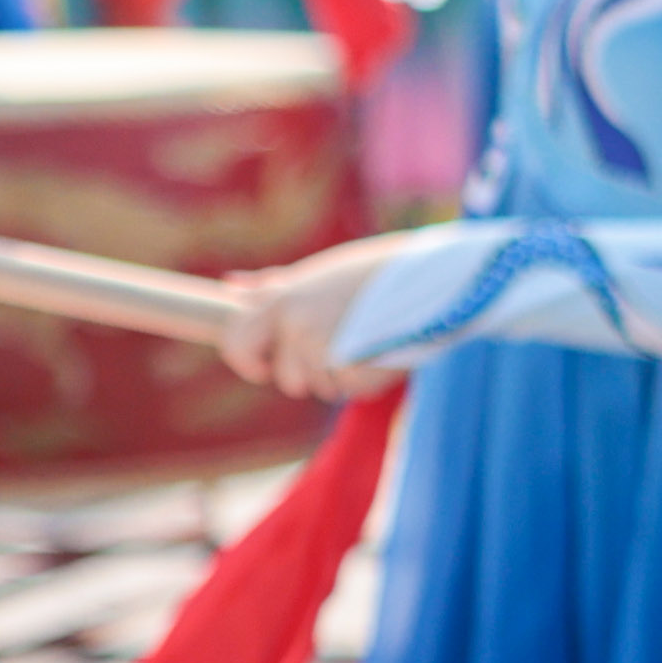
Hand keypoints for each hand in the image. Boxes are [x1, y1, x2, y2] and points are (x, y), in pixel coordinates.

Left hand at [216, 234, 417, 400]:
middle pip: (287, 379)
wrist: (429, 274)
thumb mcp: (318, 274)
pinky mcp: (353, 369)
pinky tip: (383, 349)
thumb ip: (274, 286)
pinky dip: (369, 377)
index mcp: (282, 298)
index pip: (238, 342)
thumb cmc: (370, 273)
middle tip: (338, 347)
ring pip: (323, 388)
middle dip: (309, 375)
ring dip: (343, 374)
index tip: (265, 367)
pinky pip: (353, 389)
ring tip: (367, 340)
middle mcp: (297, 323)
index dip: (249, 362)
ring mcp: (324, 348)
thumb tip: (232, 284)